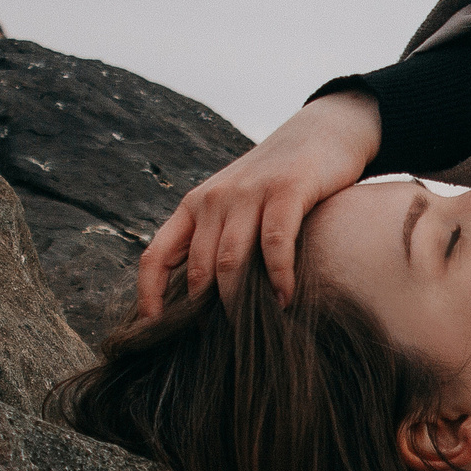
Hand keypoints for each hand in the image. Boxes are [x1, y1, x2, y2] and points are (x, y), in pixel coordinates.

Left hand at [132, 89, 381, 320]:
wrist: (322, 131)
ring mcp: (250, 193)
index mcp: (195, 205)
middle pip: (199, 267)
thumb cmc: (280, 179)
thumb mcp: (238, 203)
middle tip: (225, 340)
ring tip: (256, 325)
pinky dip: (279, 277)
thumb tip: (208, 294)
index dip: (148, 292)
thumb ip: (221, 237)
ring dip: (241, 300)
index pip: (157, 253)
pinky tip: (287, 298)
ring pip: (231, 260)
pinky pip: (275, 243)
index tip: (152, 325)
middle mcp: (215, 198)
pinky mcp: (287, 190)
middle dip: (207, 310)